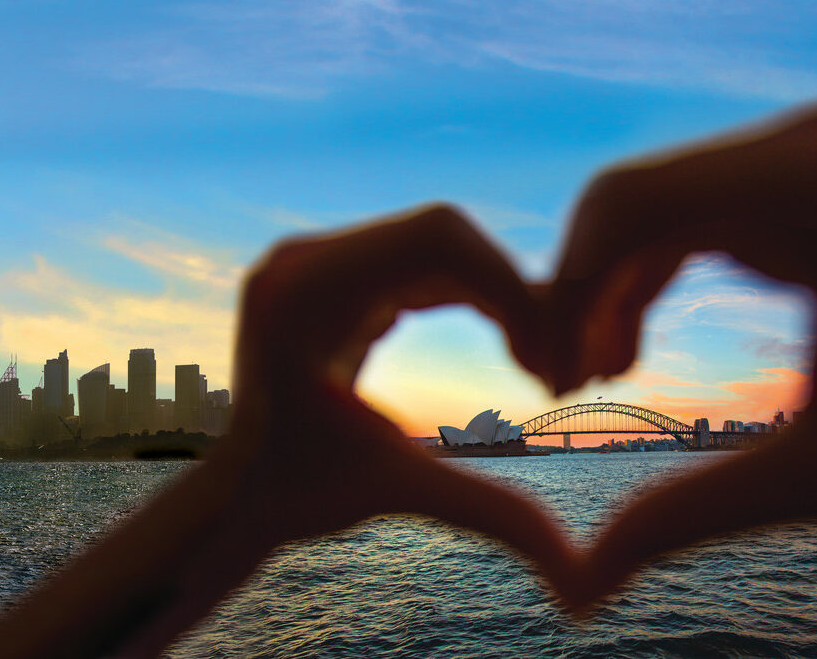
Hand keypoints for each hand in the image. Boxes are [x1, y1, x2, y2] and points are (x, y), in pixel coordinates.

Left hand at [0, 205, 579, 657]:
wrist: (235, 495)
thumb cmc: (300, 497)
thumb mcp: (398, 492)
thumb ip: (490, 515)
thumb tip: (581, 584)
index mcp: (304, 289)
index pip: (436, 239)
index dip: (509, 288)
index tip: (545, 360)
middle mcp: (301, 257)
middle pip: (439, 232)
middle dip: (508, 291)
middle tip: (549, 364)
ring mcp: (311, 260)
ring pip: (432, 242)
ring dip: (491, 292)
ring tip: (531, 357)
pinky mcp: (327, 273)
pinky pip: (412, 259)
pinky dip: (463, 292)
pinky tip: (498, 337)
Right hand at [546, 100, 816, 611]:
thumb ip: (704, 510)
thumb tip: (581, 588)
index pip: (638, 203)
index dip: (570, 290)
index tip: (554, 383)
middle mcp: (815, 146)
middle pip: (632, 203)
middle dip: (579, 298)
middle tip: (562, 391)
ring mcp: (804, 157)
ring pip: (647, 210)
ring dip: (601, 294)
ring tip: (594, 377)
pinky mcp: (794, 182)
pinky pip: (681, 217)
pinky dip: (639, 281)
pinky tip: (627, 351)